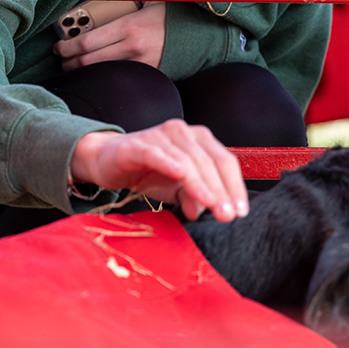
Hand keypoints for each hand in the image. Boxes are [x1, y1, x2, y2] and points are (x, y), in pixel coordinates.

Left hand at [54, 1, 165, 70]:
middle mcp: (132, 48)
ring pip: (100, 74)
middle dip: (68, 62)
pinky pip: (117, 78)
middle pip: (88, 62)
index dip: (66, 47)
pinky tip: (94, 74)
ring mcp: (140, 65)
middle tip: (61, 58)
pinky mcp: (147, 75)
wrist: (199, 35)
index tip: (58, 46)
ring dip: (81, 72)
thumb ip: (124, 0)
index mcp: (129, 27)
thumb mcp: (147, 1)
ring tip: (72, 66)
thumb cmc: (170, 15)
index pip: (87, 42)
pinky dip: (101, 77)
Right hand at [71, 120, 247, 221]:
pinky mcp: (137, 145)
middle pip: (209, 162)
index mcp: (200, 140)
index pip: (225, 162)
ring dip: (200, 183)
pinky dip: (169, 163)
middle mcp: (184, 133)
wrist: (108, 160)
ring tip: (210, 204)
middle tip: (227, 214)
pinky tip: (179, 175)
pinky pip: (156, 153)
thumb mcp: (176, 189)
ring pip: (187, 159)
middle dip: (221, 190)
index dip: (235, 186)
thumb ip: (192, 197)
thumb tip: (202, 212)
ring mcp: (161, 135)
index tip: (240, 211)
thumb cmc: (148, 172)